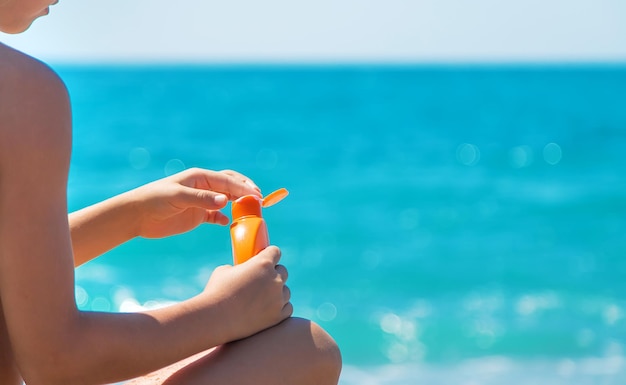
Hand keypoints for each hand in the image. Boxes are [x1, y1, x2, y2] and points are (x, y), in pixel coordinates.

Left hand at [129, 168, 261, 238]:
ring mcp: (202, 201)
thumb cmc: (154, 200)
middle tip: (260, 201)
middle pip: (231, 185)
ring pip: (227, 200)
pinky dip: (226, 218)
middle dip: (246, 191)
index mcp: (200, 177)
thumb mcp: (178, 198)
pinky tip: (229, 224)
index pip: (228, 181)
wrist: (137, 216)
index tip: (257, 196)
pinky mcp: (198, 215)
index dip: (244, 188)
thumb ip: (202, 199)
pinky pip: (217, 215)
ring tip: (251, 212)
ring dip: (239, 204)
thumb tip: (225, 200)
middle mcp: (204, 187)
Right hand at [202, 246, 292, 341]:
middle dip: (274, 274)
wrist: (215, 320)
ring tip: (262, 299)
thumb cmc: (216, 292)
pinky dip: (279, 308)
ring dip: (277, 293)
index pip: (275, 252)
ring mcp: (278, 298)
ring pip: (286, 291)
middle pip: (283, 271)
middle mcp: (275, 279)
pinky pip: (287, 308)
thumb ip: (240, 268)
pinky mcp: (278, 316)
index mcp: (263, 263)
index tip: (267, 259)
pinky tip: (268, 309)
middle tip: (262, 281)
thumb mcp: (225, 271)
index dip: (270, 255)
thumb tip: (243, 271)